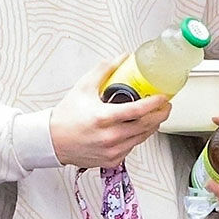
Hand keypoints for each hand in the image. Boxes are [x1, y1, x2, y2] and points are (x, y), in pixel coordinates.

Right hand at [49, 54, 172, 168]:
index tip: (163, 97)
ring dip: (152, 126)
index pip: (137, 111)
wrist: (53, 140)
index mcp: (103, 117)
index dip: (154, 103)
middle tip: (165, 106)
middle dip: (160, 115)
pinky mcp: (111, 160)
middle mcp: (109, 137)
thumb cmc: (67, 116)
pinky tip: (137, 129)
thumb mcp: (84, 87)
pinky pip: (132, 148)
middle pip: (145, 126)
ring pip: (142, 138)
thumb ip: (104, 70)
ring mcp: (111, 151)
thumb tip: (121, 58)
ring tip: (154, 115)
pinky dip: (138, 137)